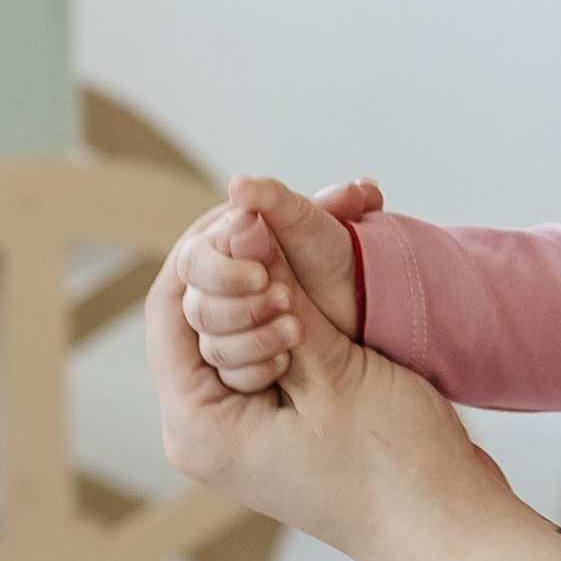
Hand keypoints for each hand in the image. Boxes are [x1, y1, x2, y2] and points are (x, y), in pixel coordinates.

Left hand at [148, 222, 502, 560]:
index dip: (205, 248)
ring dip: (268, 285)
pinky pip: (264, 349)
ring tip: (306, 252)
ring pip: (231, 326)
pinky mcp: (277, 422)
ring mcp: (241, 428)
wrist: (447, 528)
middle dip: (237, 264)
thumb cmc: (395, 467)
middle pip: (194, 315)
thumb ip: (282, 296)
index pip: (169, 309)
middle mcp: (206, 429)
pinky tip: (318, 291)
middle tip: (282, 226)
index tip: (252, 209)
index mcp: (198, 427)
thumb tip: (242, 224)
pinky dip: (288, 314)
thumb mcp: (334, 371)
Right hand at [175, 173, 380, 393]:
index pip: (193, 262)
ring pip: (213, 345)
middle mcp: (217, 291)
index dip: (223, 272)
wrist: (367, 295)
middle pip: (198, 308)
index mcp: (222, 250)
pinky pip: (232, 376)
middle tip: (285, 300)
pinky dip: (258, 370)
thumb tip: (238, 185)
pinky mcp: (244, 363)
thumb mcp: (312, 218)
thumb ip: (275, 199)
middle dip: (241, 308)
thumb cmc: (335, 249)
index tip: (262, 275)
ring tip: (297, 330)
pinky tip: (287, 360)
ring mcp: (228, 329)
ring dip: (253, 340)